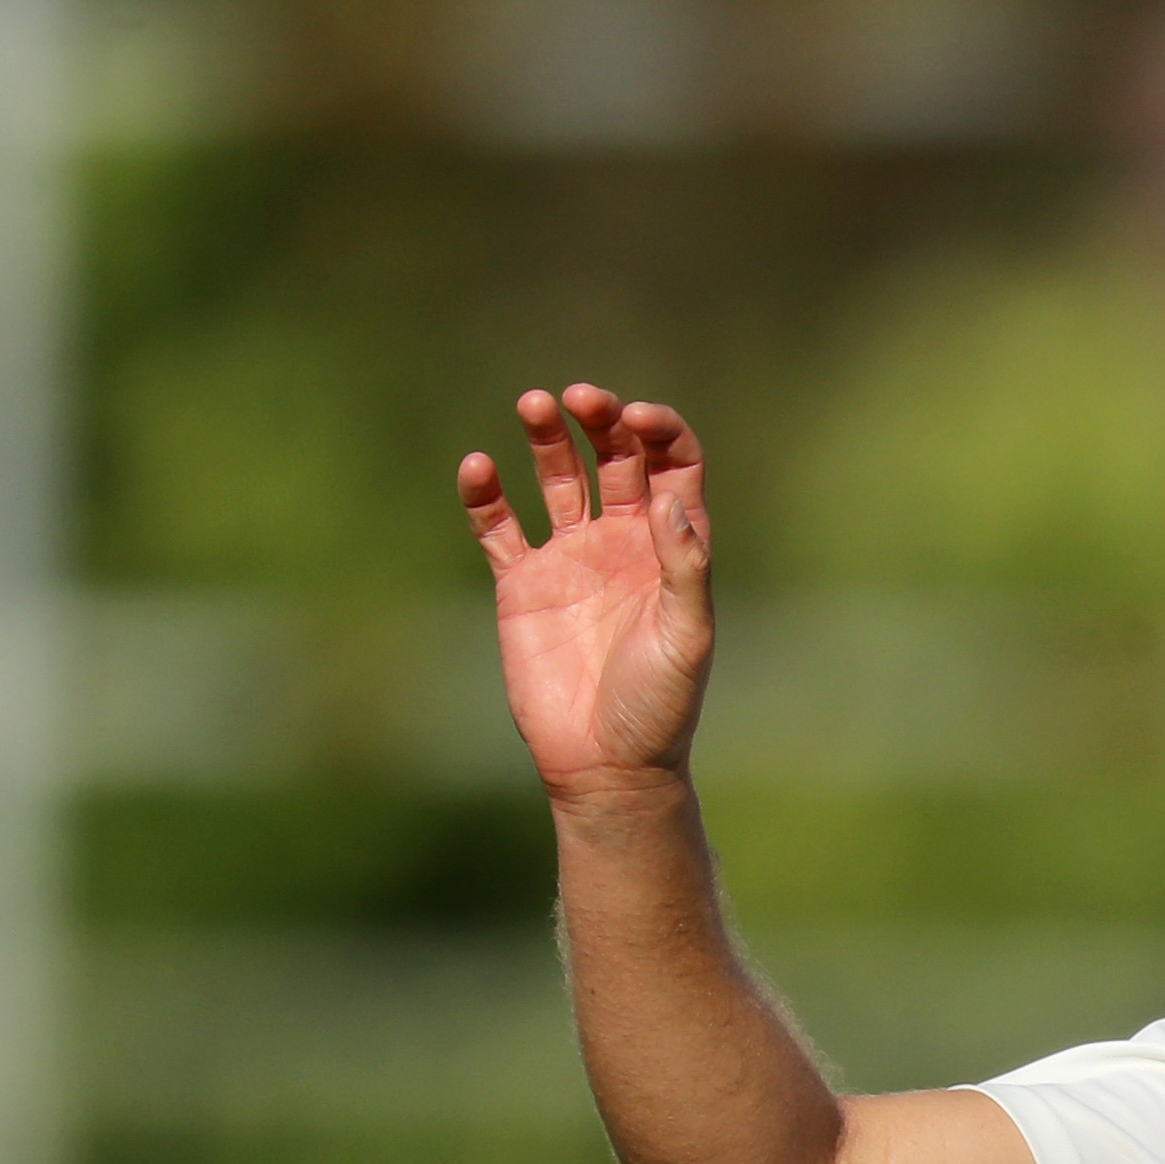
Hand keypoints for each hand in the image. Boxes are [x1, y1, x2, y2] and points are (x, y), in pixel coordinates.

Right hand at [459, 384, 712, 798]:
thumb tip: (669, 499)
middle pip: (613, 454)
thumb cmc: (660, 705)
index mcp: (670, 545)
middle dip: (599, 418)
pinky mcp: (522, 584)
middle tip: (579, 398)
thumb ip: (684, 566)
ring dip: (546, 437)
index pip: (671, 462)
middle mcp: (622, 539)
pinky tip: (477, 468)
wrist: (605, 765)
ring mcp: (570, 557)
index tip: (634, 417)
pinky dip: (485, 494)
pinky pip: (499, 526)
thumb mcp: (687, 636)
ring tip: (533, 405)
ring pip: (556, 475)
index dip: (658, 429)